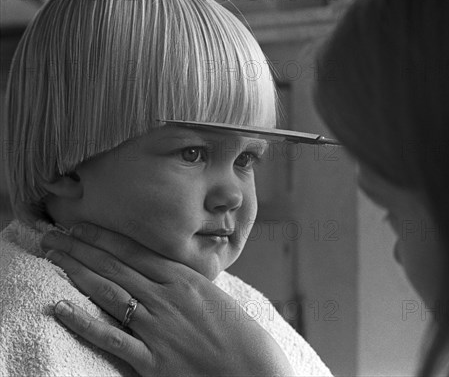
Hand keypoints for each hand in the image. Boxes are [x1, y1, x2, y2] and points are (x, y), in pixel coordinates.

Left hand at [40, 223, 294, 376]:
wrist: (256, 372)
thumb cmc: (243, 337)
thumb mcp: (216, 299)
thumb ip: (187, 286)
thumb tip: (166, 275)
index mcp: (186, 281)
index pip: (135, 252)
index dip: (103, 237)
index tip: (79, 225)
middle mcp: (168, 298)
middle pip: (116, 267)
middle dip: (81, 248)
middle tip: (53, 235)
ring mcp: (159, 328)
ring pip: (109, 293)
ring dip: (78, 273)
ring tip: (54, 257)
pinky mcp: (152, 360)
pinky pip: (111, 338)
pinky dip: (84, 323)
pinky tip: (61, 308)